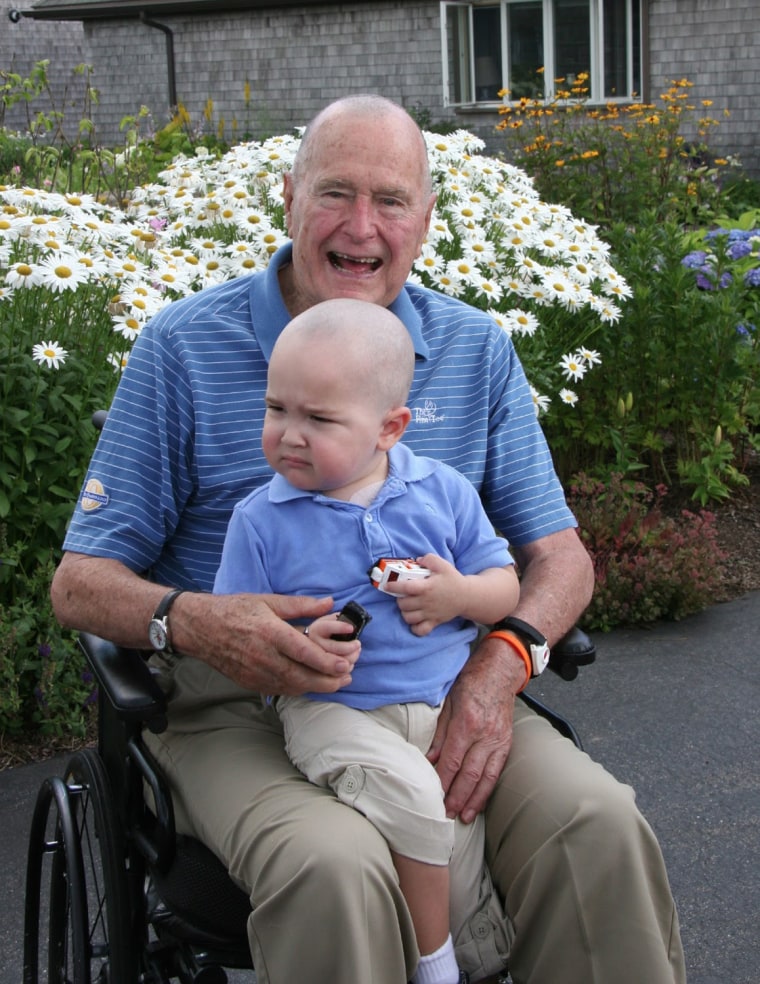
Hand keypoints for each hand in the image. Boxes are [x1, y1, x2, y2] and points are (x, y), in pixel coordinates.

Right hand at [173, 592, 359, 696]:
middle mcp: (264, 656)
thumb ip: (300, 605)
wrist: (200, 627)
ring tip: (336, 682)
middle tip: (348, 677)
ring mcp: (255, 673)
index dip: (328, 662)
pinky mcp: (249, 682)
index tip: (347, 664)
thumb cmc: (234, 609)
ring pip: (292, 687)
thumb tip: (329, 603)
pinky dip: (298, 689)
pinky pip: (279, 689)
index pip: (305, 653)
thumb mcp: (268, 600)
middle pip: (303, 676)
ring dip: (316, 687)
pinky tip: (310, 684)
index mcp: (270, 633)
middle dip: (329, 680)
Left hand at [389, 553, 463, 635]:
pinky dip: (414, 627)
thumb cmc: (452, 580)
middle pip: (403, 604)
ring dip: (404, 612)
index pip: (405, 588)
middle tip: (402, 595)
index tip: (387, 585)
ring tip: (408, 606)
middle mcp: (426, 602)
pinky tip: (415, 620)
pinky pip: (420, 631)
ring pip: (408, 618)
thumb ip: (429, 559)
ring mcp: (430, 614)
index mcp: (427, 587)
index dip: (393, 587)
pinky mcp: (434, 622)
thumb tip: (417, 560)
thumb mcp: (443, 564)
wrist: (467, 596)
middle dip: (399, 599)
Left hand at [427, 634, 524, 822]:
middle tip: (443, 814)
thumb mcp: (448, 701)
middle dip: (455, 797)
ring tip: (461, 817)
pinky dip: (487, 790)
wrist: (501, 671)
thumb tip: (428, 759)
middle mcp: (485, 735)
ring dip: (472, 800)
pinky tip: (478, 803)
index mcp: (467, 722)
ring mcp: (498, 741)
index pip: (451, 760)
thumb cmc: (471, 682)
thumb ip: (439, 732)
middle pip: (468, 774)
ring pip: (485, 778)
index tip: (431, 796)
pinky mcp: (506, 744)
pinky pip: (496, 772)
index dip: (441, 780)